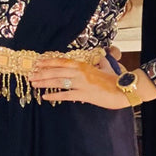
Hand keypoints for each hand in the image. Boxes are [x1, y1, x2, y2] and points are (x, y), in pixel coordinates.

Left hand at [31, 60, 155, 108]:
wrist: (124, 89)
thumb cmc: (116, 79)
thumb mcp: (106, 67)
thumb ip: (100, 62)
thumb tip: (100, 58)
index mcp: (84, 65)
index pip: (62, 62)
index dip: (49, 62)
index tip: (38, 63)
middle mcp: (80, 73)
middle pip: (57, 72)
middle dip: (42, 73)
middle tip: (30, 75)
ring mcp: (81, 84)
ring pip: (58, 82)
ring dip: (44, 83)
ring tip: (34, 84)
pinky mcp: (84, 95)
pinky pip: (66, 95)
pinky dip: (55, 96)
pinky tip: (45, 97)